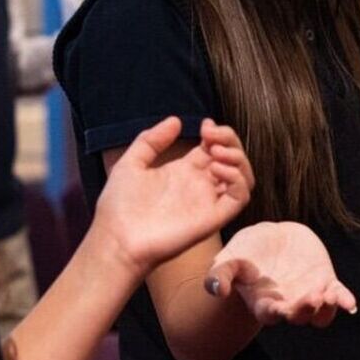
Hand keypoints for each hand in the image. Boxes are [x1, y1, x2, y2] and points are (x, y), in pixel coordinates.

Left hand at [88, 117, 252, 276]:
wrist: (116, 239)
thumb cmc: (119, 206)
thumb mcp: (131, 163)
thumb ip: (151, 140)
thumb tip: (176, 120)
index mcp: (182, 172)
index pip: (213, 148)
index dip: (217, 133)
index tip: (205, 125)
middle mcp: (199, 186)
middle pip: (232, 159)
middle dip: (230, 141)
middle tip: (211, 135)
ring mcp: (207, 202)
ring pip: (243, 178)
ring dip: (237, 158)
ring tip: (215, 152)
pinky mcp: (212, 218)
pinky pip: (240, 198)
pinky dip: (238, 179)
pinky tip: (217, 169)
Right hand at [205, 221, 355, 328]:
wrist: (270, 239)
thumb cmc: (244, 252)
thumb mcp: (227, 259)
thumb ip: (220, 275)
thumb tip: (215, 289)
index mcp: (263, 303)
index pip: (270, 315)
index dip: (276, 313)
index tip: (279, 308)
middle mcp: (288, 304)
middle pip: (299, 316)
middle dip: (306, 310)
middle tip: (311, 297)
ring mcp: (308, 294)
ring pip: (320, 312)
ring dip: (326, 307)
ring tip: (328, 295)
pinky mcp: (325, 281)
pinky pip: (338, 295)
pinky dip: (344, 300)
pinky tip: (348, 302)